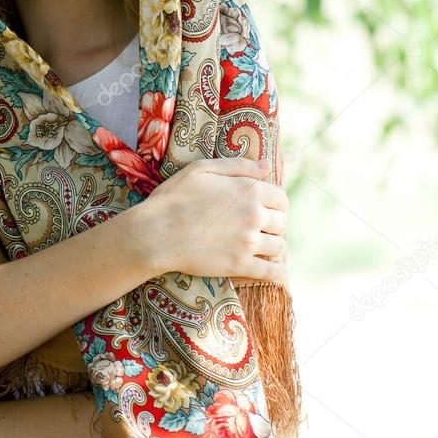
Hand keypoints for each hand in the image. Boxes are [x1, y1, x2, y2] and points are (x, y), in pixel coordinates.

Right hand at [141, 155, 288, 288]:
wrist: (156, 233)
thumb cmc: (174, 197)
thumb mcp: (202, 169)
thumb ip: (237, 166)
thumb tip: (266, 165)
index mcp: (249, 191)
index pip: (281, 199)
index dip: (275, 203)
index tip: (266, 207)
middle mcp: (254, 216)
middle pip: (282, 223)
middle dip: (274, 224)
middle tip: (262, 227)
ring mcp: (248, 243)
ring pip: (278, 247)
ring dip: (273, 246)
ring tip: (263, 246)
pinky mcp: (240, 266)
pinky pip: (270, 272)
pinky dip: (276, 272)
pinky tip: (274, 271)